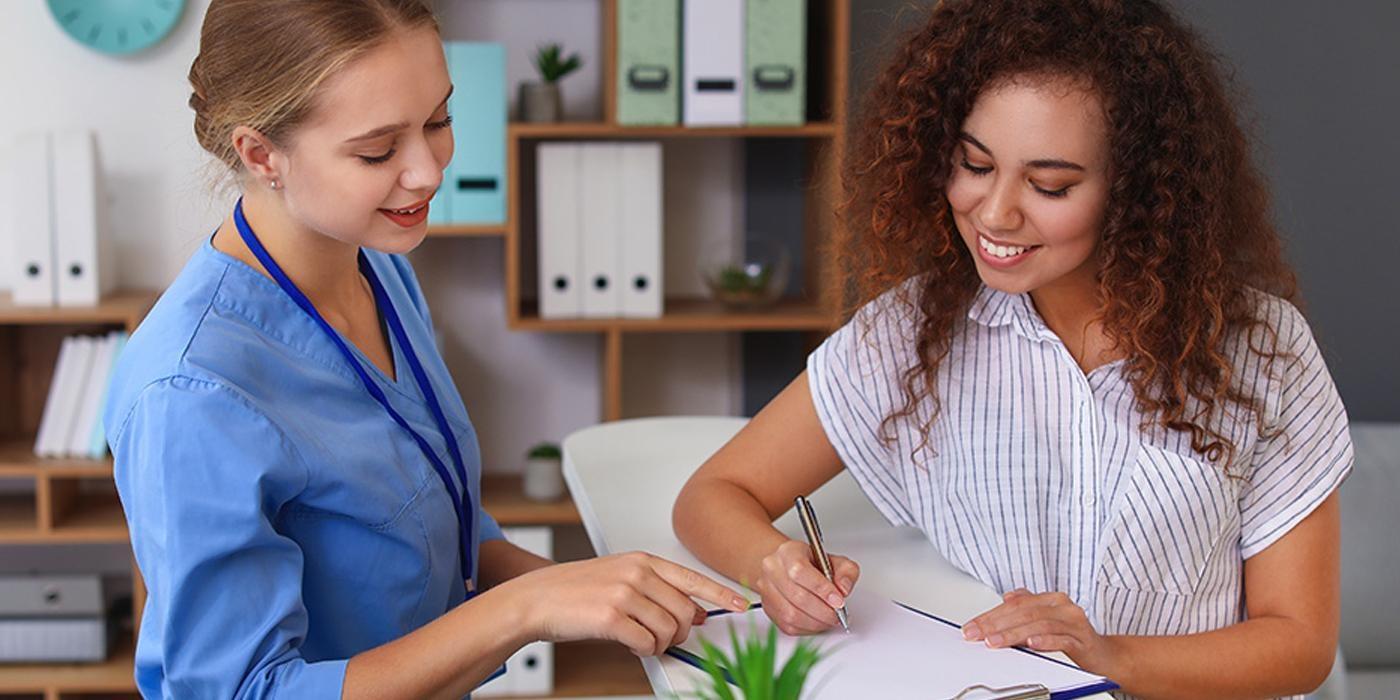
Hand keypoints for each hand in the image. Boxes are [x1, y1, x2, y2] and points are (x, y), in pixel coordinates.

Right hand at [503, 551, 748, 656]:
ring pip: (668, 631)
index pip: (693, 578)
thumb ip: (657, 589)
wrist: (537, 598)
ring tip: (639, 639)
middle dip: (680, 632)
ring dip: (658, 643)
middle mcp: (637, 573)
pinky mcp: (612, 617)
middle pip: (685, 612)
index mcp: (643, 561)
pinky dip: (642, 650)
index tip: (742, 604)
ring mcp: (625, 594)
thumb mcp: (621, 577)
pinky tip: (628, 643)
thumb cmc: (577, 590)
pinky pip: (647, 644)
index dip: (721, 594)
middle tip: (663, 637)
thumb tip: (694, 611)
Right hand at [754, 539, 859, 634]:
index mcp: (788, 552)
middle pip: (797, 596)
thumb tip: (843, 589)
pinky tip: (817, 621)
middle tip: (838, 613)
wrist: (789, 567)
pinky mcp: (769, 609)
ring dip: (816, 622)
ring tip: (829, 619)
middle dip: (823, 611)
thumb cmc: (811, 564)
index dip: (822, 589)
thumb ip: (846, 571)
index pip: (800, 571)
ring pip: (791, 615)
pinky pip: (788, 626)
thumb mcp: (834, 560)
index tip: (838, 600)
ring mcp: (767, 590)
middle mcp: (772, 569)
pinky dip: (808, 628)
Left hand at [962, 588, 1121, 673]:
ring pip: (1038, 625)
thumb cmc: (1073, 637)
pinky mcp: (1082, 640)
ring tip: (994, 642)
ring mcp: (1073, 622)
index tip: (971, 628)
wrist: (1105, 655)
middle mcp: (1062, 606)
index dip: (990, 616)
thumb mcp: (1047, 619)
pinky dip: (1044, 642)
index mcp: (1051, 599)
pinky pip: (1061, 639)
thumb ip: (1029, 607)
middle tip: (976, 635)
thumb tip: (1007, 597)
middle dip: (995, 624)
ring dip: (1013, 634)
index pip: (1015, 604)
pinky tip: (1031, 644)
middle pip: (1024, 612)